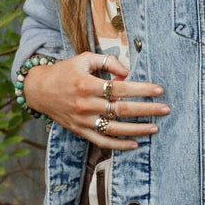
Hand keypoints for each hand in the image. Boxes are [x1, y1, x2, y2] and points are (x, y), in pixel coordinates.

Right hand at [22, 51, 169, 149]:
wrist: (39, 90)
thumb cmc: (65, 71)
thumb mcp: (84, 59)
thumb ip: (108, 62)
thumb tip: (128, 73)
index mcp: (87, 84)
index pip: (121, 88)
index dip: (142, 89)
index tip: (159, 90)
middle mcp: (85, 104)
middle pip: (122, 110)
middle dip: (147, 110)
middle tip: (165, 109)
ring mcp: (82, 120)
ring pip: (114, 129)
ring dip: (137, 130)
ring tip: (155, 128)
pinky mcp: (80, 131)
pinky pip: (102, 141)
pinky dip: (119, 145)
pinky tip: (135, 144)